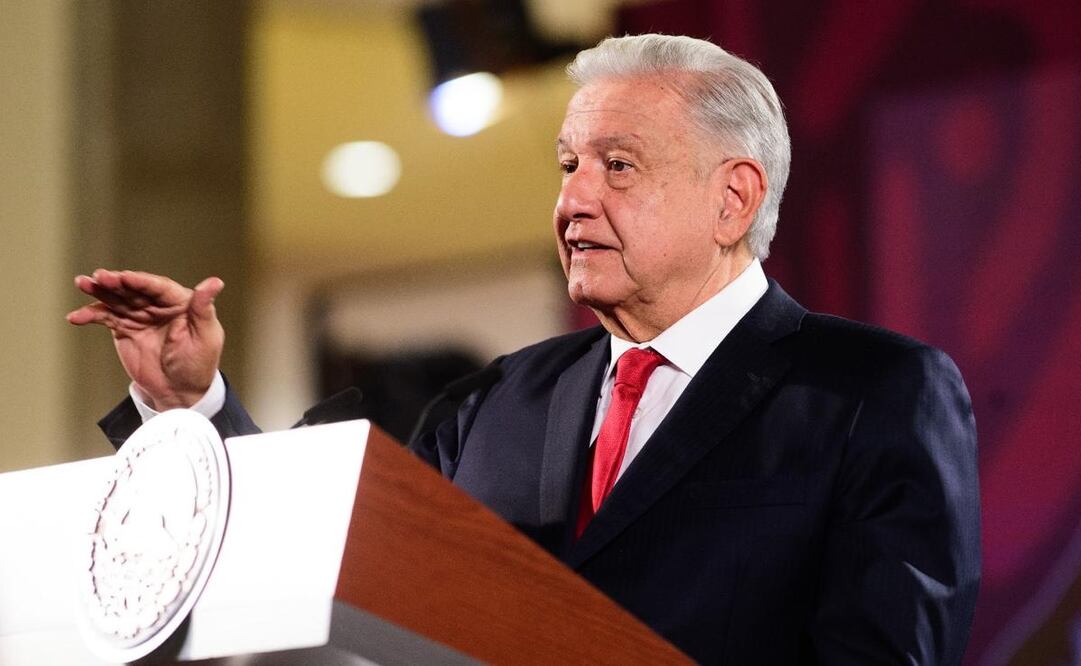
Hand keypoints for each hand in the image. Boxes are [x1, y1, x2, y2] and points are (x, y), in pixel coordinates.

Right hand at [67, 269, 224, 409]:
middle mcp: (158, 305)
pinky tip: (76, 317)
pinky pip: (106, 318)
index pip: (159, 286)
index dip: (141, 281)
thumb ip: (204, 309)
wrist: (179, 391)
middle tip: (100, 277)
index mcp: (181, 302)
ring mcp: (140, 316)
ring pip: (117, 299)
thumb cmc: (198, 364)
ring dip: (99, 291)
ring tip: (83, 283)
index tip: (124, 277)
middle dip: (116, 282)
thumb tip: (215, 282)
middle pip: (134, 289)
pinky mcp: (125, 329)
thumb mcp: (206, 337)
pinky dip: (90, 315)